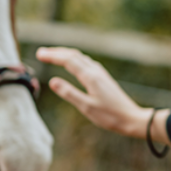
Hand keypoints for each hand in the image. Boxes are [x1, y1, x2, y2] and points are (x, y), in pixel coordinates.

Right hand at [36, 46, 163, 139]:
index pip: (68, 60)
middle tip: (42, 52)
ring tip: (53, 56)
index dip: (53, 56)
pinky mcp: (103, 78)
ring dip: (66, 54)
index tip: (39, 54)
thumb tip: (53, 81)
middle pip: (74, 55)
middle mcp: (96, 71)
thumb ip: (69, 93)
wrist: (132, 118)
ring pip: (80, 58)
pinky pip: (86, 63)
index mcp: (90, 77)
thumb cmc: (110, 116)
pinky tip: (73, 64)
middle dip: (57, 52)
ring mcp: (101, 73)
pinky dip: (75, 60)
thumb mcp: (86, 107)